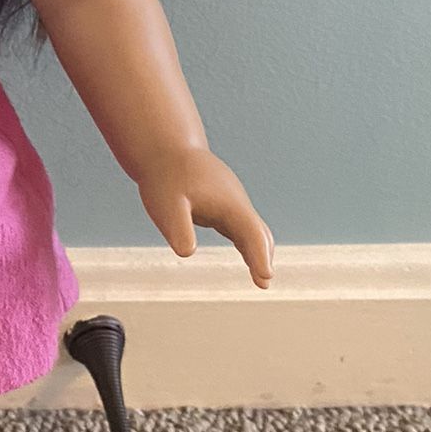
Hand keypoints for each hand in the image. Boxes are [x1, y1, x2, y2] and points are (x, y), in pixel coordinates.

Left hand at [138, 146, 274, 288]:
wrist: (164, 148)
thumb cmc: (165, 177)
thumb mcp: (167, 204)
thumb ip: (178, 227)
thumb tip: (187, 252)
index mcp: (228, 203)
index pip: (251, 234)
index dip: (259, 256)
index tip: (266, 277)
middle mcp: (236, 202)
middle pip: (258, 232)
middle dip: (262, 257)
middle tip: (264, 283)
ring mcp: (231, 201)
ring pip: (252, 229)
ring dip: (258, 252)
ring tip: (261, 278)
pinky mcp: (222, 203)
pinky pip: (241, 226)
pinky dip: (248, 243)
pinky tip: (249, 257)